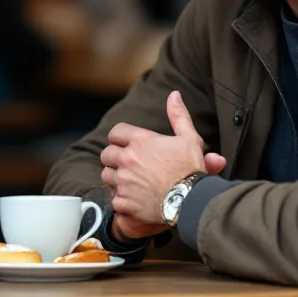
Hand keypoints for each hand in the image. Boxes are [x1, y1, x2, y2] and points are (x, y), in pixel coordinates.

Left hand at [100, 91, 225, 226]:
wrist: (192, 201)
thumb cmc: (191, 170)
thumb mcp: (189, 138)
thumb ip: (178, 116)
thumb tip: (174, 95)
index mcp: (141, 142)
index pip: (115, 133)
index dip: (119, 139)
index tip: (126, 145)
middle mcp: (128, 160)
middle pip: (106, 154)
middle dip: (114, 158)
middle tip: (126, 164)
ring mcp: (123, 181)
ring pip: (106, 176)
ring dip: (114, 178)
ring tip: (128, 182)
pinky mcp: (123, 202)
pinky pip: (112, 199)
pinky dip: (120, 200)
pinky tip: (132, 200)